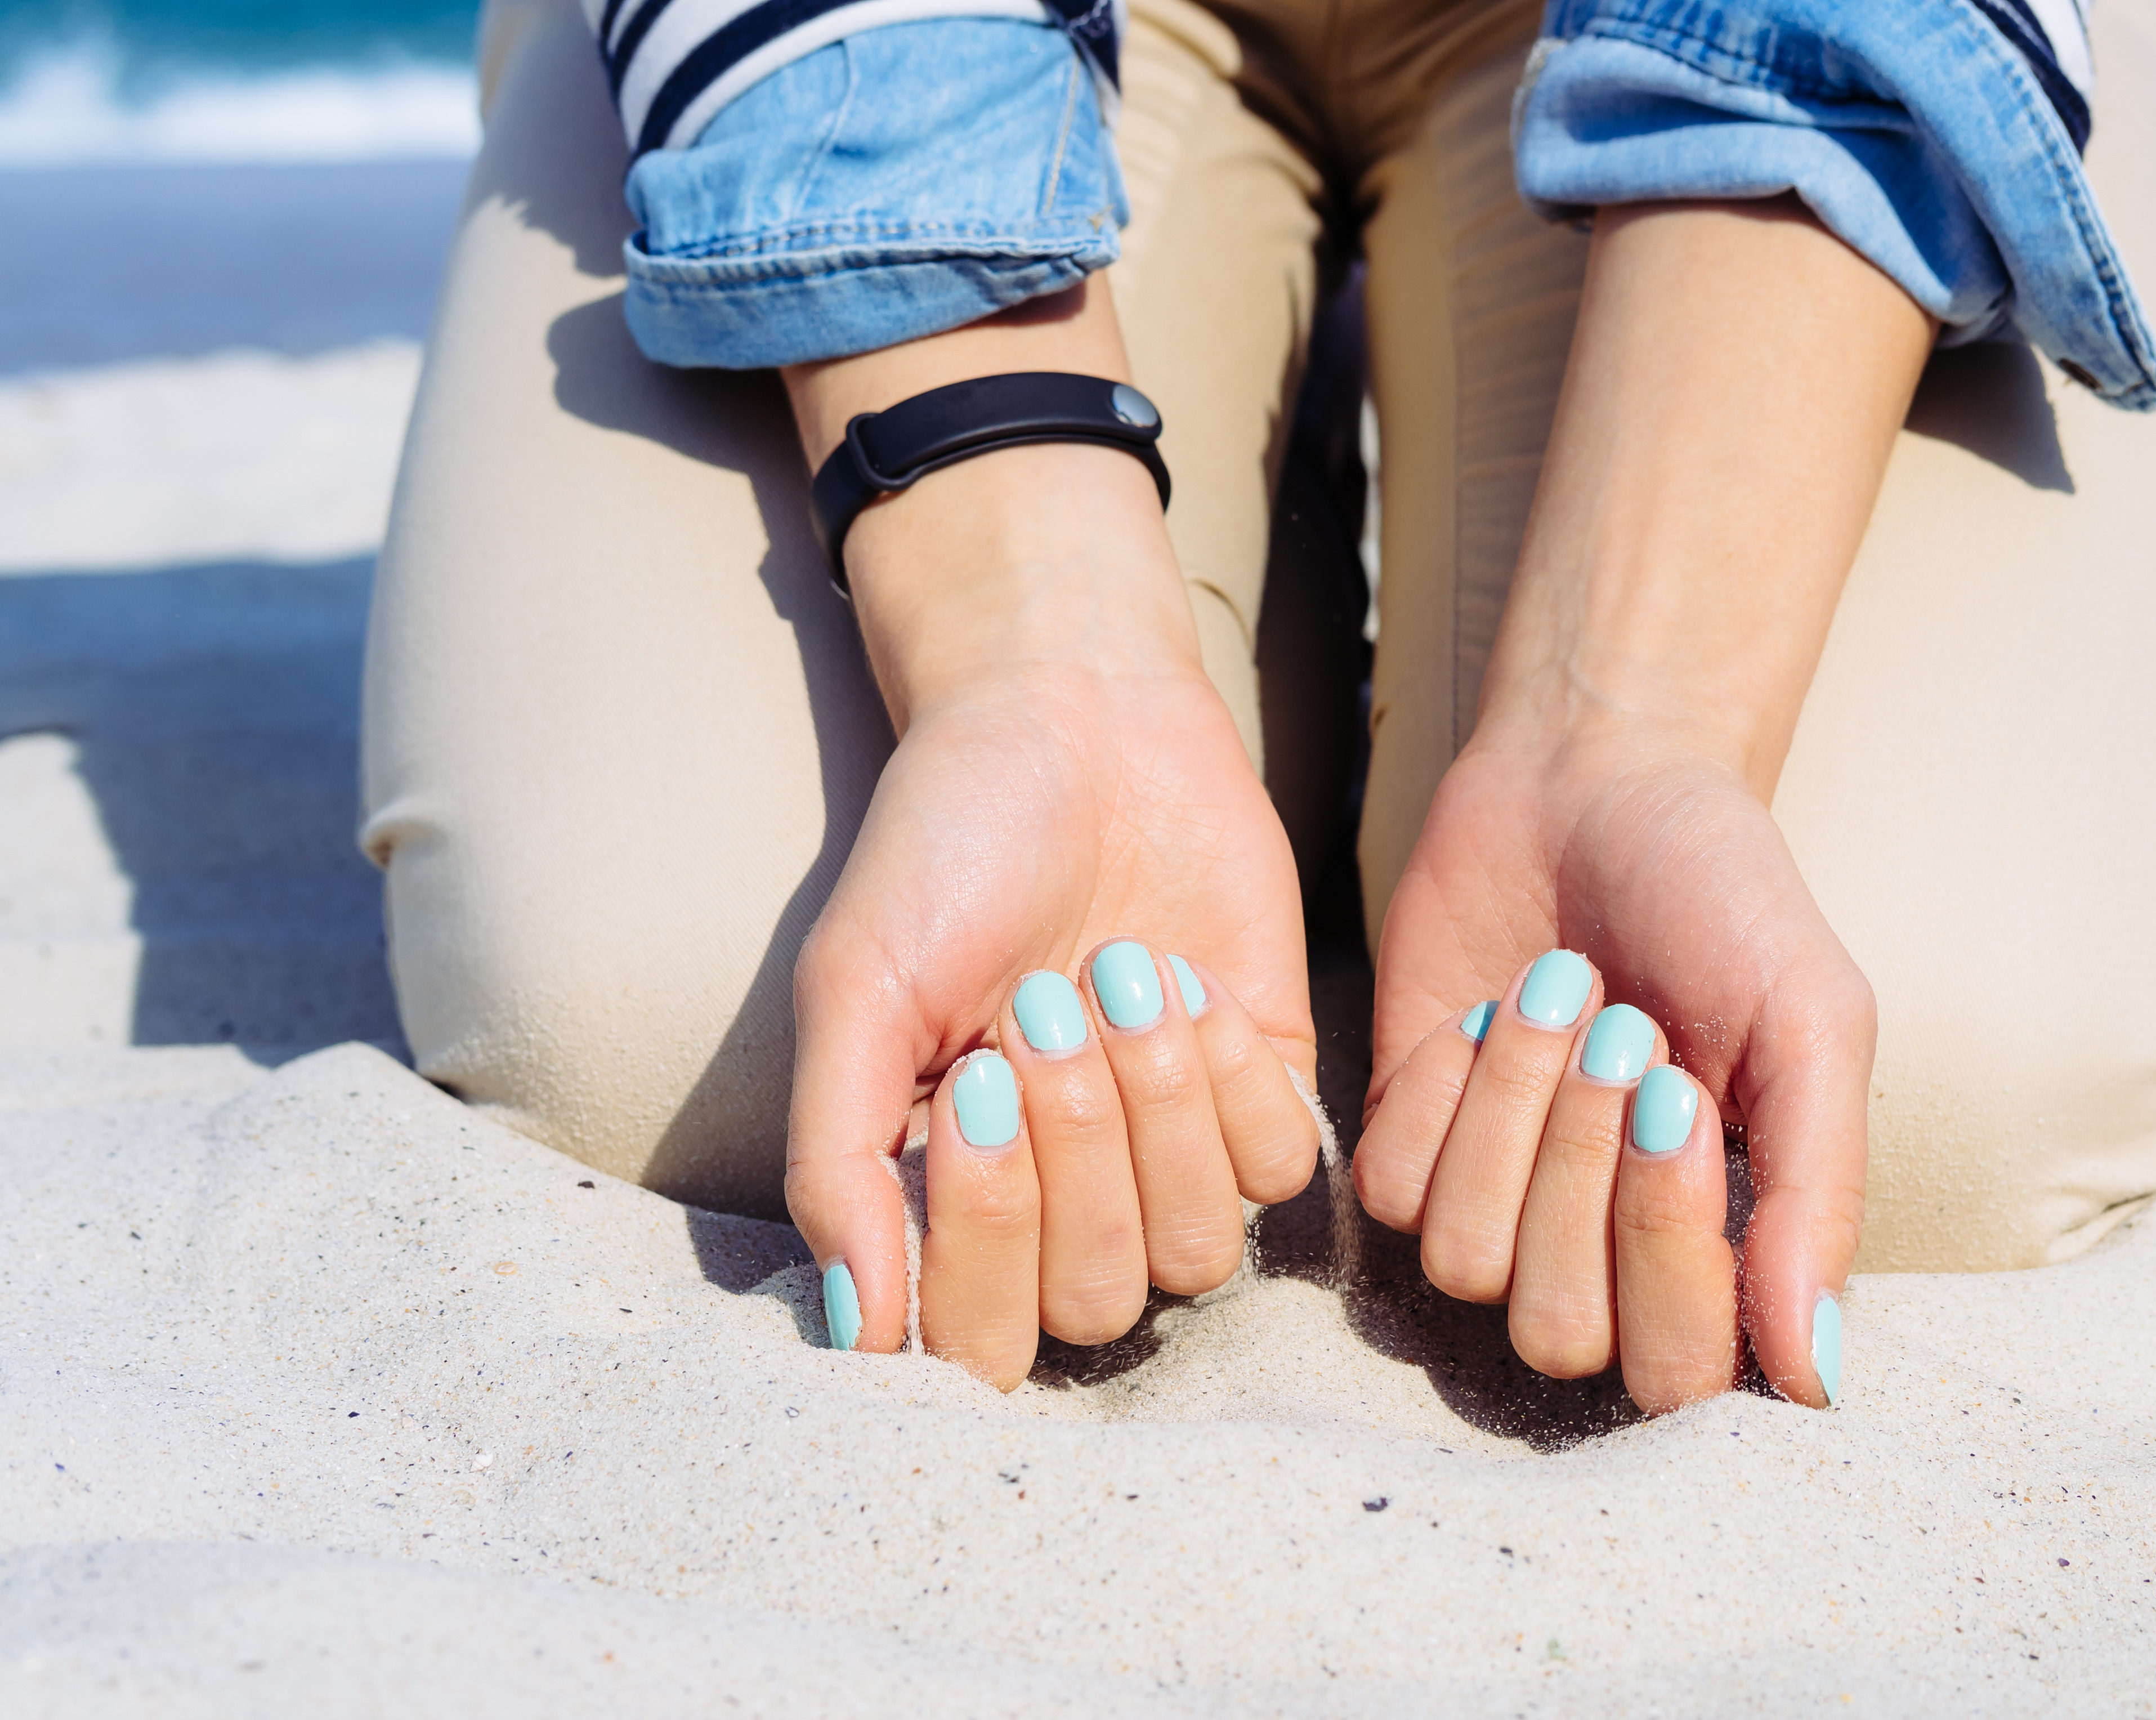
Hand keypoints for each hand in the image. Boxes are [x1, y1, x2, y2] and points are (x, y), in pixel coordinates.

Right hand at [794, 630, 1318, 1385]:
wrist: (1073, 721)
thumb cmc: (945, 852)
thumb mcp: (854, 991)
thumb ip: (837, 1164)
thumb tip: (857, 1332)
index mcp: (949, 1198)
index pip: (979, 1342)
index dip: (984, 1239)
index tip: (968, 1086)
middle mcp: (1065, 1202)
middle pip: (1095, 1305)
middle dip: (1072, 1151)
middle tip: (1039, 1007)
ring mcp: (1173, 1158)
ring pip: (1196, 1253)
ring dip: (1154, 1114)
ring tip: (1115, 981)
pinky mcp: (1265, 1098)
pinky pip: (1276, 1173)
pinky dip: (1229, 1077)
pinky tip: (1184, 984)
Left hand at [1354, 724, 1870, 1412]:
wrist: (1597, 777)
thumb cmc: (1724, 899)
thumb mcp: (1810, 1023)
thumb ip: (1816, 1198)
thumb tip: (1818, 1379)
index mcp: (1717, 1246)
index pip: (1678, 1374)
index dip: (1667, 1251)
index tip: (1679, 1095)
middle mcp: (1598, 1255)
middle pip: (1560, 1335)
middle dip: (1582, 1169)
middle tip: (1622, 1031)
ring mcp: (1492, 1205)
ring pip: (1465, 1260)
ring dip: (1512, 1110)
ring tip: (1557, 995)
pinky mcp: (1402, 1143)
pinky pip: (1391, 1191)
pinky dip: (1439, 1087)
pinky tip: (1483, 1009)